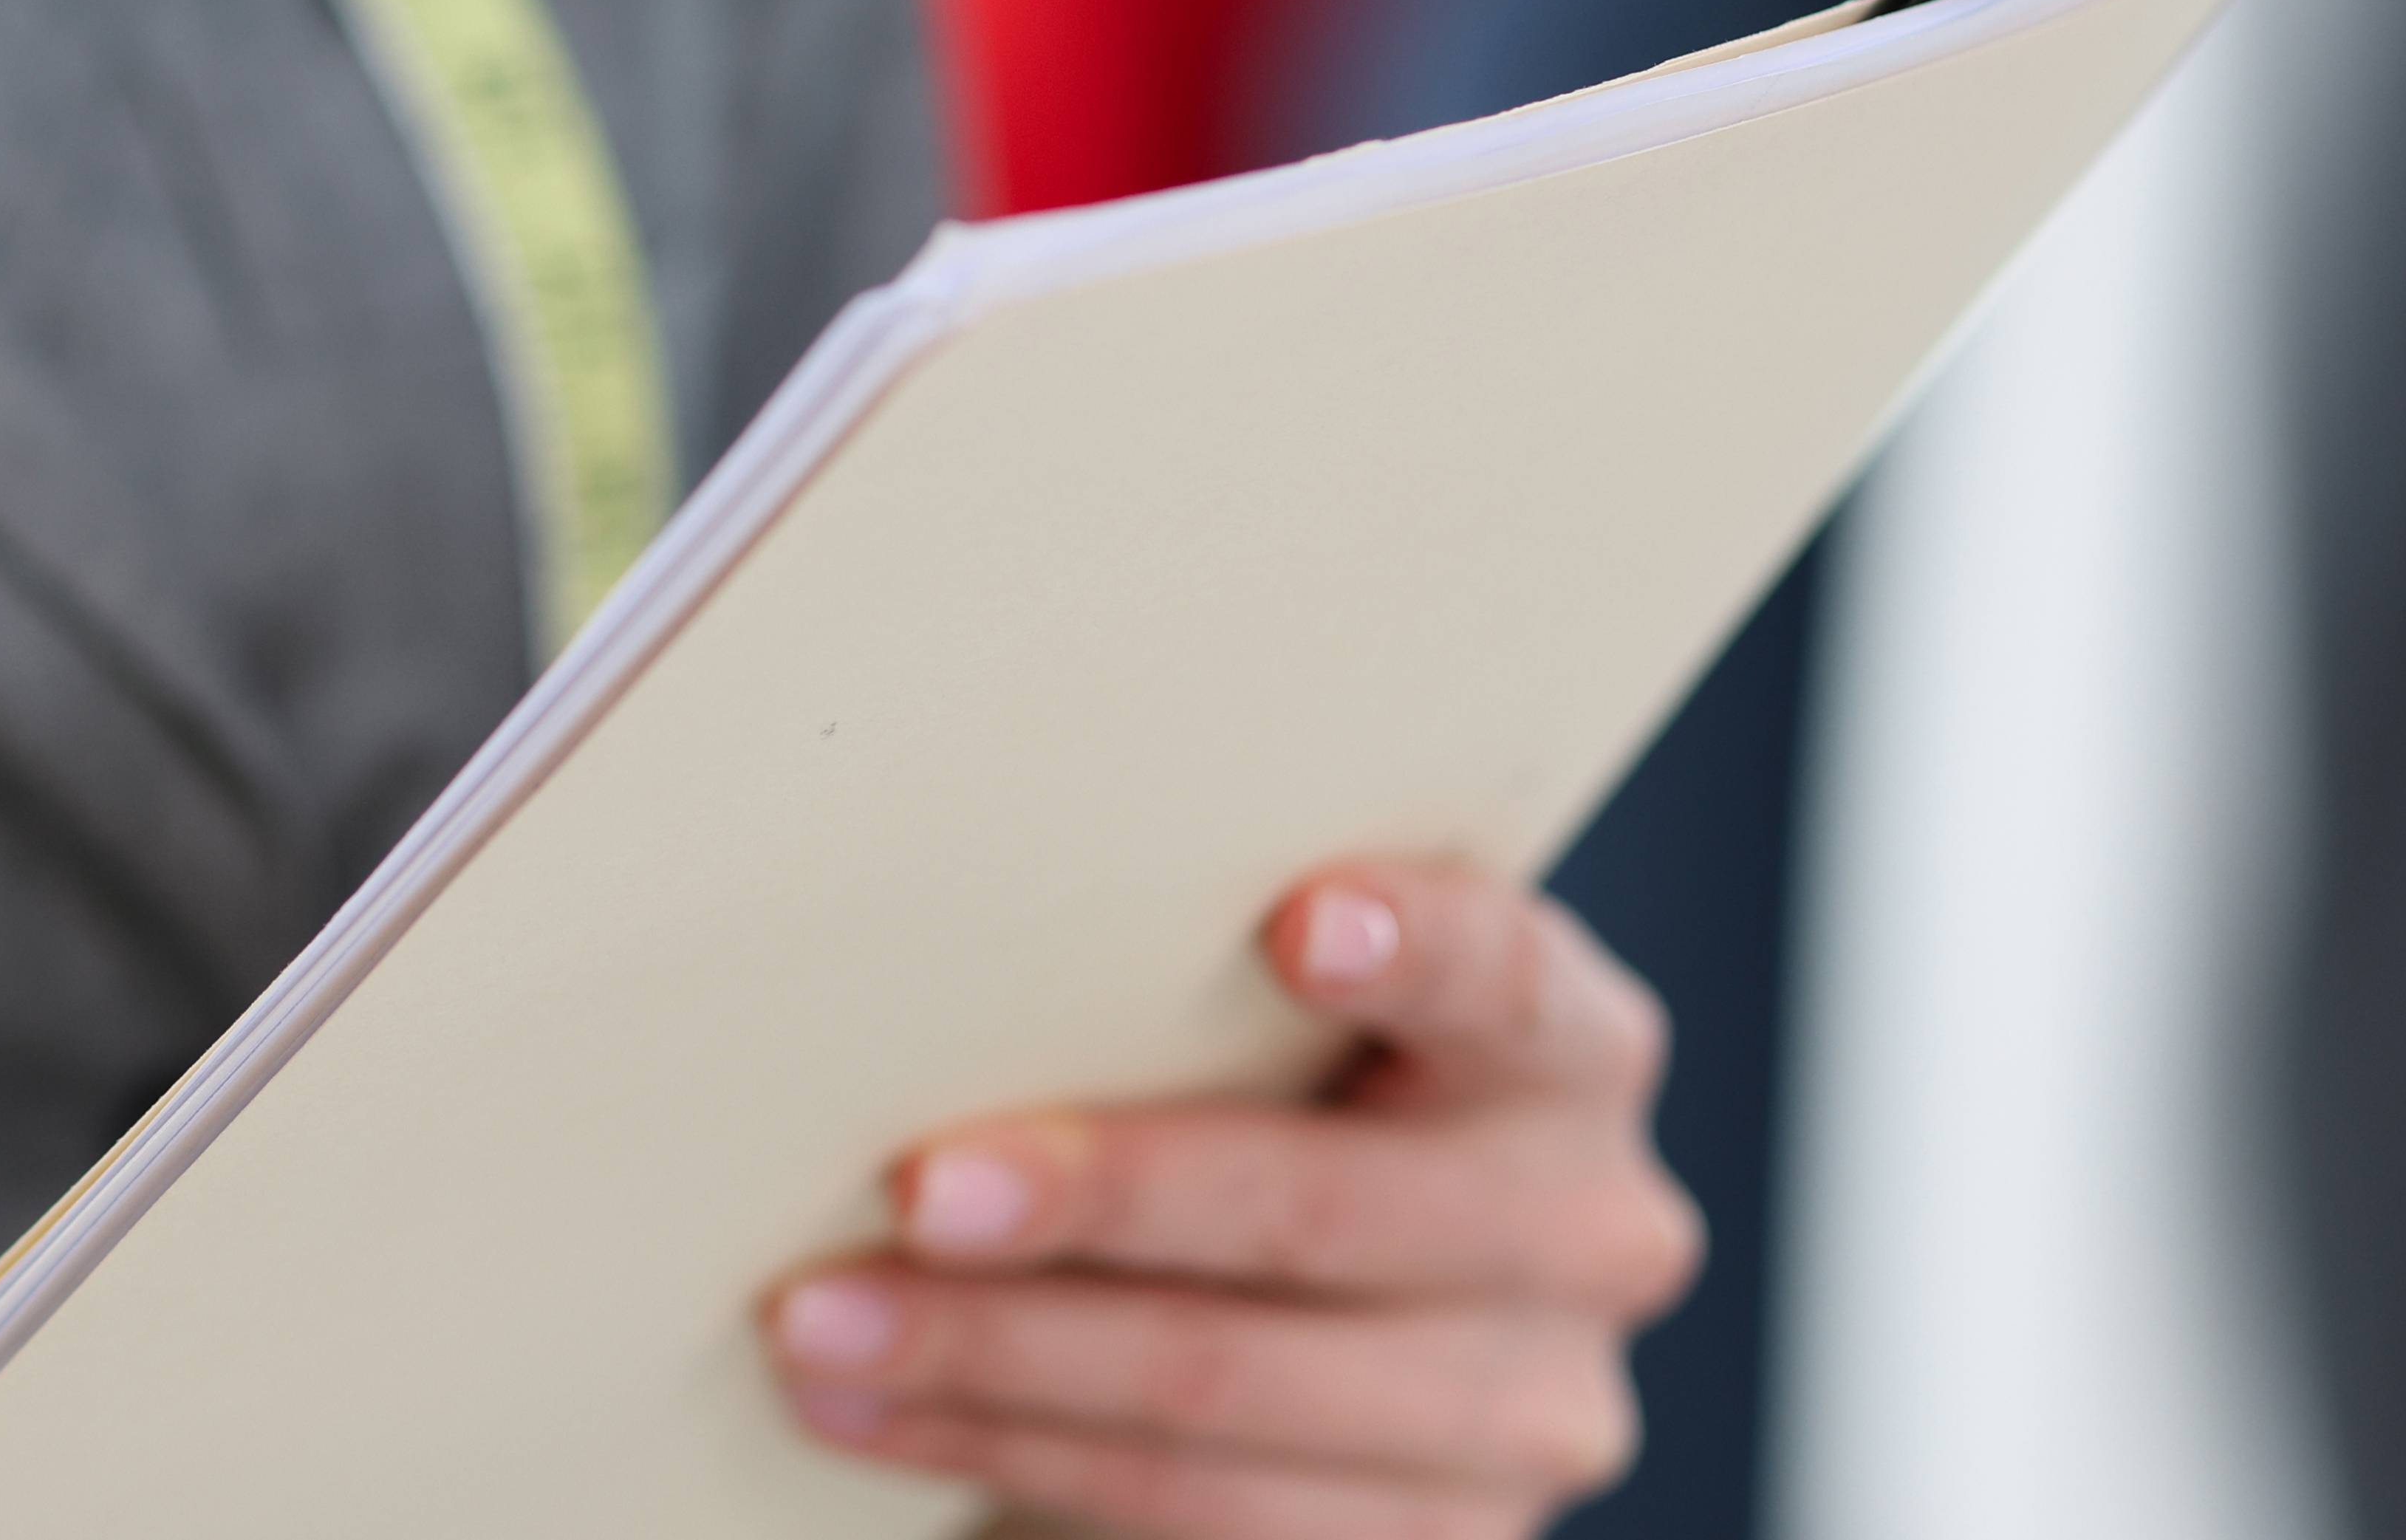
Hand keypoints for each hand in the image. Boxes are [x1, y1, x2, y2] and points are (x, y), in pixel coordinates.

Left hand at [762, 859, 1698, 1537]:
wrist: (1320, 1346)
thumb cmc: (1269, 1126)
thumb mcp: (1281, 1042)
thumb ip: (1204, 996)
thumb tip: (936, 965)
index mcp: (1567, 1054)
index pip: (1507, 980)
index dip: (1415, 951)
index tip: (1296, 923)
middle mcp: (1586, 1231)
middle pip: (1320, 1209)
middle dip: (1096, 1197)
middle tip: (914, 1187)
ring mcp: (1527, 1413)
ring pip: (1226, 1388)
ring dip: (993, 1356)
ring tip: (819, 1322)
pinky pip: (1190, 1508)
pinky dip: (999, 1448)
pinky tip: (874, 1412)